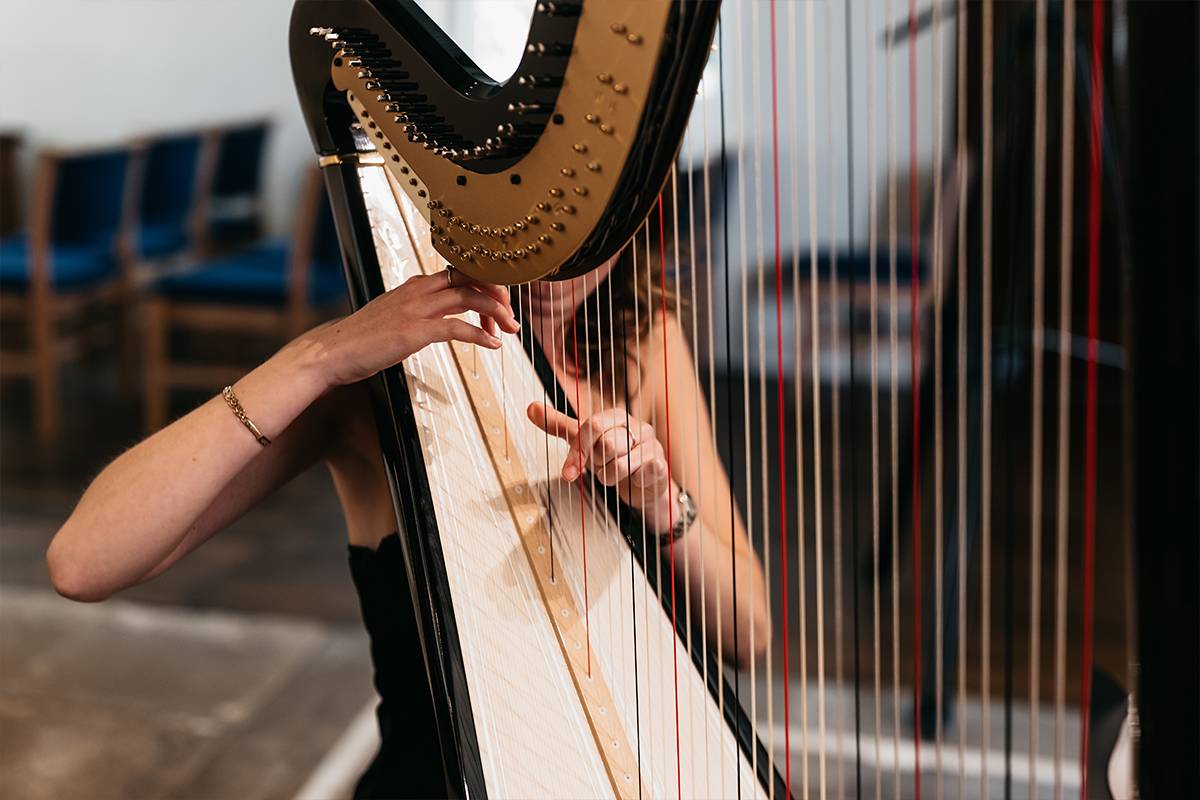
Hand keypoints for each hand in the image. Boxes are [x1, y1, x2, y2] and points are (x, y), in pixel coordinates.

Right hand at [307, 269, 518, 387]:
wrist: (333, 350)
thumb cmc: (362, 338)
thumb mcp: (395, 316)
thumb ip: (418, 311)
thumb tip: (441, 317)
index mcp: (415, 285)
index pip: (460, 272)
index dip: (486, 282)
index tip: (499, 299)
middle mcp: (418, 291)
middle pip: (471, 278)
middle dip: (498, 293)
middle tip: (510, 313)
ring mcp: (416, 309)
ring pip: (470, 298)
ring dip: (496, 313)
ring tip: (509, 329)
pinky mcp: (414, 331)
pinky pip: (458, 328)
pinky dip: (481, 336)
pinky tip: (493, 345)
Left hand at [526, 402, 676, 532]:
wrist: (644, 487)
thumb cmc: (613, 460)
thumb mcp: (584, 444)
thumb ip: (560, 427)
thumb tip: (530, 407)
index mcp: (616, 417)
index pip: (592, 426)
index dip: (578, 451)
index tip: (567, 473)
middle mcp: (636, 427)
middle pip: (606, 445)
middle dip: (597, 464)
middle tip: (601, 467)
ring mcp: (652, 445)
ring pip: (620, 462)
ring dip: (610, 477)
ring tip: (614, 475)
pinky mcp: (661, 465)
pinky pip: (639, 472)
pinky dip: (628, 482)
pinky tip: (632, 481)